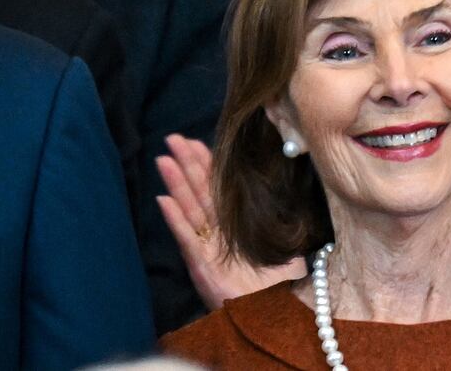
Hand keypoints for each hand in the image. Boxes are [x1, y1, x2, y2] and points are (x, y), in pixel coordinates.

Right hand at [156, 134, 306, 309]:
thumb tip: (287, 181)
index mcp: (233, 224)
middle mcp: (216, 233)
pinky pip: (187, 237)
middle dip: (185, 164)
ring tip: (163, 159)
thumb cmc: (279, 281)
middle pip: (198, 191)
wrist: (273, 312)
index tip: (194, 140)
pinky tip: (164, 200)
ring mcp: (206, 248)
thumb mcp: (283, 239)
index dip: (205, 164)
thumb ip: (280, 214)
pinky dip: (175, 219)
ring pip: (188, 208)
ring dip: (175, 184)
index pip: (216, 187)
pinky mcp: (202, 265)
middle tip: (173, 138)